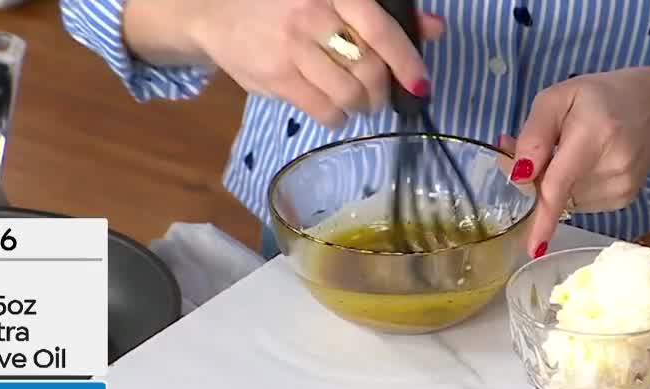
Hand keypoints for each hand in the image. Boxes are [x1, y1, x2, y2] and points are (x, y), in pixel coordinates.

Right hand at [123, 0, 443, 127]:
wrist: (215, 13)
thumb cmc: (283, 4)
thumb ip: (381, 13)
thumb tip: (434, 28)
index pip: (379, 28)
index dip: (406, 59)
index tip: (420, 83)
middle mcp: (311, 16)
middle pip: (367, 68)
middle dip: (382, 91)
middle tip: (380, 95)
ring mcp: (291, 49)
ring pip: (347, 93)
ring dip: (362, 106)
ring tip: (359, 103)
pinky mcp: (275, 77)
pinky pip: (322, 110)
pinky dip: (337, 117)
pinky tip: (335, 110)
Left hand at [499, 68, 649, 256]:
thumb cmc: (598, 100)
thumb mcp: (558, 98)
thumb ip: (534, 134)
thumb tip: (517, 174)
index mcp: (594, 133)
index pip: (561, 182)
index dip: (543, 217)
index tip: (533, 247)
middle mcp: (613, 165)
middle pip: (557, 193)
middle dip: (536, 180)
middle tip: (542, 149)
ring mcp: (622, 187)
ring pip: (567, 202)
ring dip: (556, 186)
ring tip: (571, 153)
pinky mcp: (624, 199)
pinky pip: (581, 205)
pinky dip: (574, 191)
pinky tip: (587, 167)